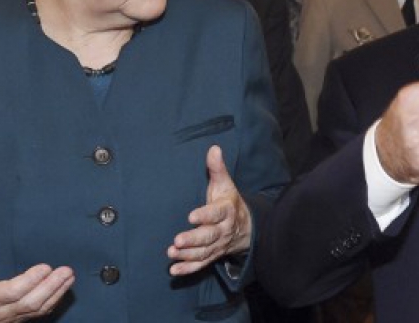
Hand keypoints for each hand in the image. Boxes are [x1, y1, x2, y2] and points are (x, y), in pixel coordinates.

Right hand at [0, 241, 73, 321]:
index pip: (13, 292)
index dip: (30, 280)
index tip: (46, 267)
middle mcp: (0, 312)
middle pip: (31, 302)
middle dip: (51, 287)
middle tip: (66, 271)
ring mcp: (10, 318)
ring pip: (37, 309)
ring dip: (56, 293)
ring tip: (70, 277)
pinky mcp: (17, 319)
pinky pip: (38, 313)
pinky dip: (53, 301)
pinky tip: (63, 289)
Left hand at [168, 145, 251, 275]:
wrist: (246, 228)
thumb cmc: (229, 202)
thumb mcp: (225, 185)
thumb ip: (217, 169)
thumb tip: (213, 148)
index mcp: (226, 211)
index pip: (216, 213)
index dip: (205, 215)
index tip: (191, 216)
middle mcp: (223, 230)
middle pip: (209, 236)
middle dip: (193, 239)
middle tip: (177, 240)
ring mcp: (217, 245)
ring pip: (204, 252)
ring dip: (188, 254)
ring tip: (172, 252)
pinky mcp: (212, 255)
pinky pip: (201, 264)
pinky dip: (188, 269)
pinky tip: (174, 270)